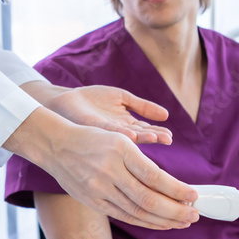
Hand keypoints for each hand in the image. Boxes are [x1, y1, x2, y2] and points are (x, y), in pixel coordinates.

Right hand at [39, 122, 198, 228]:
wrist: (55, 145)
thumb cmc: (92, 138)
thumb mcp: (118, 138)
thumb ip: (141, 162)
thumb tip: (170, 186)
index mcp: (120, 150)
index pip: (155, 176)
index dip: (177, 190)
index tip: (194, 196)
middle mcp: (109, 171)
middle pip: (148, 199)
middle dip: (175, 211)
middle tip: (194, 215)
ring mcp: (99, 189)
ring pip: (137, 212)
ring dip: (163, 220)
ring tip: (182, 222)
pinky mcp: (93, 201)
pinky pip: (123, 216)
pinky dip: (145, 222)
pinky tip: (160, 223)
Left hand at [44, 86, 172, 144]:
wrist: (67, 100)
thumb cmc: (93, 99)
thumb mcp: (122, 98)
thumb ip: (142, 106)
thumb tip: (166, 115)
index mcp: (126, 126)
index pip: (146, 130)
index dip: (159, 133)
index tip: (171, 136)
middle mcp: (118, 132)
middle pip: (140, 136)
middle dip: (154, 137)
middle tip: (167, 140)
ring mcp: (106, 133)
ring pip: (126, 138)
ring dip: (140, 138)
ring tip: (153, 137)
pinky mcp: (94, 128)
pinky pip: (108, 131)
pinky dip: (119, 133)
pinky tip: (129, 134)